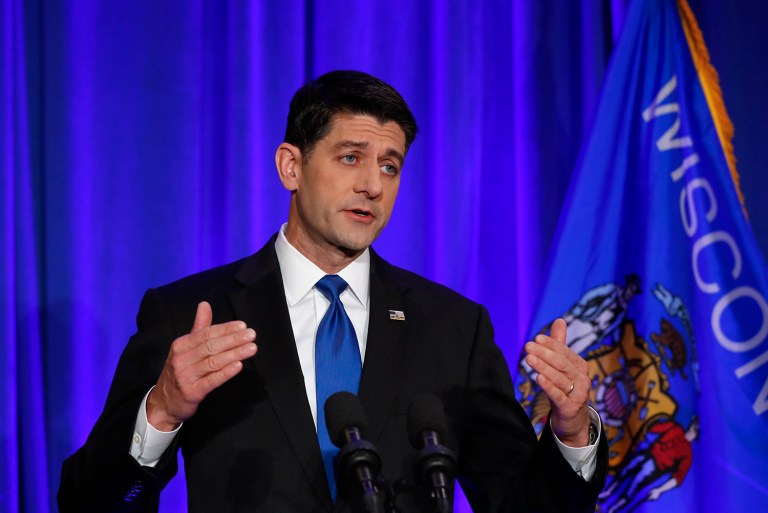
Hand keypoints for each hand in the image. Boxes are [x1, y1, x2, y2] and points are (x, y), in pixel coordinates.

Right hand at [147, 301, 257, 430]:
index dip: (225, 329)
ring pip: (213, 362)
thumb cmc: (180, 372)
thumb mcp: (185, 348)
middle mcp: (181, 359)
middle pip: (211, 346)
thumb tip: (204, 304)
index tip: (242, 326)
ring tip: (251, 348)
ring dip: (235, 354)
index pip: (206, 334)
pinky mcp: (192, 392)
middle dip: (233, 339)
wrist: (164, 403)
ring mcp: (185, 376)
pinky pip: (211, 380)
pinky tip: (238, 366)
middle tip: (251, 335)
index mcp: (181, 345)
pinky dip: (226, 372)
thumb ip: (199, 327)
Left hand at [524, 318, 589, 446]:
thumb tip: (559, 320)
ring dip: (543, 367)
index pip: (564, 352)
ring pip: (559, 378)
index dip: (551, 344)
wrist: (573, 419)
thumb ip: (559, 344)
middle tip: (528, 346)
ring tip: (529, 359)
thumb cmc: (566, 388)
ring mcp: (578, 394)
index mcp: (580, 365)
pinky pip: (558, 395)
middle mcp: (582, 378)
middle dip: (544, 354)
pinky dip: (548, 386)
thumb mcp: (563, 366)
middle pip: (561, 363)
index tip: (536, 338)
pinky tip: (538, 378)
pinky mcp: (570, 408)